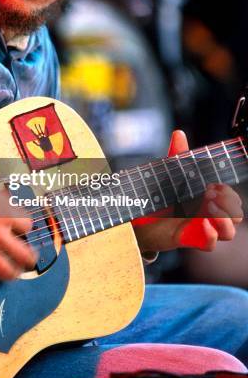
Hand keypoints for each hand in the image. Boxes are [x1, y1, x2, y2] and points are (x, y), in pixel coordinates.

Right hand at [0, 175, 36, 282]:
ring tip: (12, 273)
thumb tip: (4, 199)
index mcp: (4, 214)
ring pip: (5, 270)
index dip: (26, 228)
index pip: (27, 226)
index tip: (23, 230)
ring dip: (11, 273)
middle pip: (23, 254)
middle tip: (29, 260)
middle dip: (29, 259)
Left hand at [134, 130, 243, 252]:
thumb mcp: (170, 173)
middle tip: (211, 194)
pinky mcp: (188, 239)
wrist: (141, 213)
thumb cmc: (163, 194)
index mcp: (210, 197)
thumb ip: (177, 155)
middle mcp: (210, 214)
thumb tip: (179, 133)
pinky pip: (208, 243)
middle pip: (236, 215)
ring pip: (228, 232)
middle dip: (229, 206)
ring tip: (210, 210)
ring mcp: (201, 228)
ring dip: (224, 221)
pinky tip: (203, 226)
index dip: (228, 193)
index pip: (233, 198)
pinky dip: (209, 236)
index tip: (214, 186)